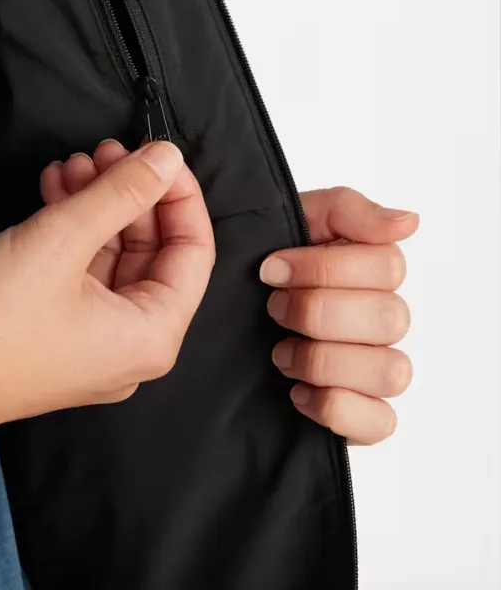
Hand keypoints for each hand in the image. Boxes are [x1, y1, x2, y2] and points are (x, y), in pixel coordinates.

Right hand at [0, 140, 214, 429]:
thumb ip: (123, 192)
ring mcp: (94, 343)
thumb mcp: (63, 238)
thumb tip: (169, 156)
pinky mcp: (59, 333)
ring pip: (113, 256)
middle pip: (153, 251)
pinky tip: (52, 189)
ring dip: (96, 205)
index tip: (157, 152)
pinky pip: (83, 273)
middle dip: (128, 193)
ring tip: (71, 163)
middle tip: (104, 150)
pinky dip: (72, 230)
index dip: (179, 193)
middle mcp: (131, 345)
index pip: (194, 251)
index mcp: (152, 335)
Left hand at [260, 187, 416, 444]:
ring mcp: (378, 369)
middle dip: (317, 312)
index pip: (387, 267)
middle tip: (274, 309)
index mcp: (373, 269)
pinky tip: (298, 392)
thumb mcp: (295, 219)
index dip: (323, 268)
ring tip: (281, 353)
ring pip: (390, 370)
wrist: (223, 310)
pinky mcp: (366, 415)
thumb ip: (349, 210)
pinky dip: (336, 407)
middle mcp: (383, 319)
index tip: (271, 270)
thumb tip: (408, 221)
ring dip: (324, 360)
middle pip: (390, 318)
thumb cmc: (266, 266)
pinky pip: (381, 421)